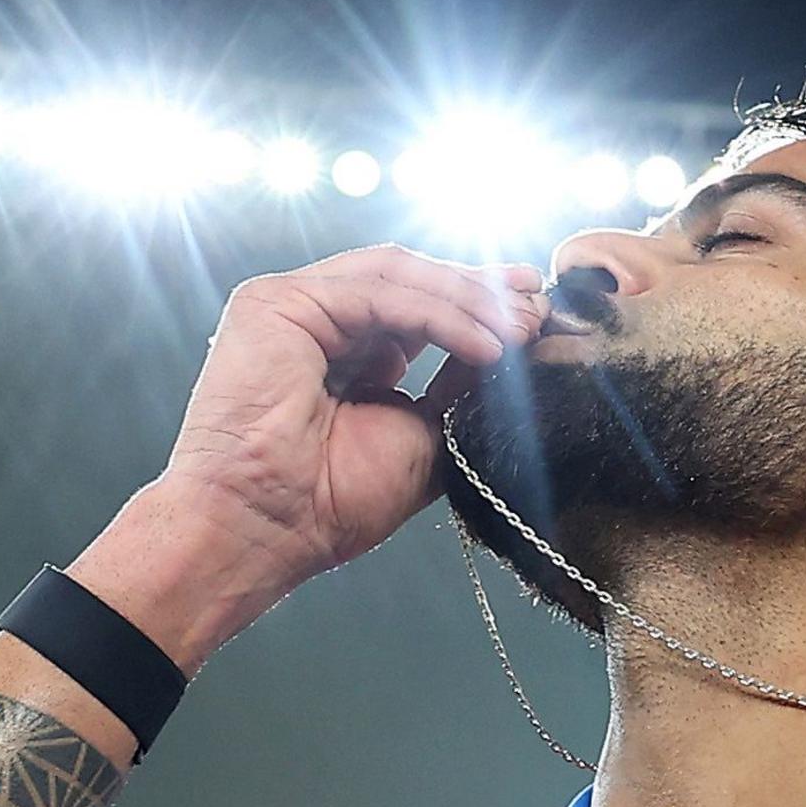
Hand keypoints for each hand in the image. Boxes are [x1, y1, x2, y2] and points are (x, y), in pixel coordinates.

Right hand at [77, 247, 543, 667]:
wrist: (265, 530)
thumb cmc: (330, 503)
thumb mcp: (424, 435)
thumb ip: (460, 388)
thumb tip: (511, 347)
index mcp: (346, 352)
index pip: (419, 306)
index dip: (479, 308)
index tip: (537, 318)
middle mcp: (317, 320)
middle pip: (410, 280)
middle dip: (481, 291)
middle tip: (539, 304)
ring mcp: (292, 305)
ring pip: (397, 276)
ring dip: (468, 300)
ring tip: (520, 331)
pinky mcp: (275, 302)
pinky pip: (377, 292)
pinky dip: (438, 315)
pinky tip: (483, 347)